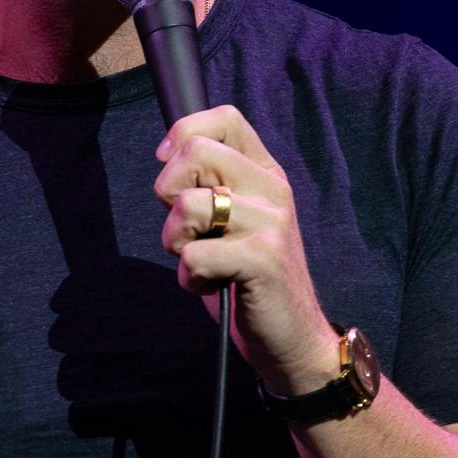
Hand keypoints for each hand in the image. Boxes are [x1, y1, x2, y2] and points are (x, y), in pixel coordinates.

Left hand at [153, 105, 341, 396]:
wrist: (292, 338)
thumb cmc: (247, 279)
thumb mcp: (231, 220)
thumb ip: (208, 184)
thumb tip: (165, 155)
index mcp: (265, 173)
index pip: (224, 119)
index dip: (183, 135)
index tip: (172, 171)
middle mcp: (273, 189)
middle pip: (195, 152)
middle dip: (168, 193)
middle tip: (188, 229)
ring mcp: (272, 222)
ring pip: (186, 205)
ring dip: (176, 243)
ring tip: (202, 262)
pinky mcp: (263, 259)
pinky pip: (193, 255)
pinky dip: (189, 278)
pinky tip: (211, 286)